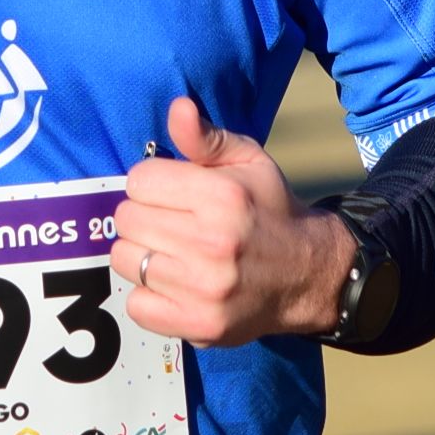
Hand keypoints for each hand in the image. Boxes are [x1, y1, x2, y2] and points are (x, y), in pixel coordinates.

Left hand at [112, 98, 354, 346]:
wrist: (308, 275)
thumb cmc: (269, 211)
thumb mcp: (248, 162)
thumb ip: (206, 138)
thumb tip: (177, 109)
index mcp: (222, 196)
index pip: (139, 180)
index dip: (152, 183)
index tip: (172, 193)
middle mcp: (212, 243)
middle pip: (126, 219)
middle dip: (144, 216)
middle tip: (172, 223)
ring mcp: (204, 289)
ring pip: (126, 260)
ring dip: (142, 255)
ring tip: (172, 253)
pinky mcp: (199, 325)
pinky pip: (137, 305)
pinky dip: (148, 296)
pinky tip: (173, 284)